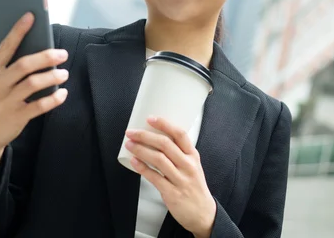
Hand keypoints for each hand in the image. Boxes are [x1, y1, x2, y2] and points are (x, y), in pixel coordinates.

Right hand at [0, 13, 69, 187]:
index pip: (5, 46)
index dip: (18, 30)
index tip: (31, 16)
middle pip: (23, 65)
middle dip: (45, 57)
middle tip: (63, 53)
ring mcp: (6, 101)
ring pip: (33, 85)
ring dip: (52, 77)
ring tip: (64, 73)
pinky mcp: (17, 117)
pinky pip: (39, 106)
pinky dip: (53, 99)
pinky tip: (63, 93)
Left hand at [125, 117, 215, 237]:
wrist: (203, 213)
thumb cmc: (194, 187)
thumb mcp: (193, 166)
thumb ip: (179, 153)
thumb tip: (156, 139)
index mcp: (193, 156)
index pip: (180, 134)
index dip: (164, 124)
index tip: (150, 118)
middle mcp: (188, 165)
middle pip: (165, 145)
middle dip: (145, 136)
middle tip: (132, 132)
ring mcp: (180, 180)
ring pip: (158, 159)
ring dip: (141, 150)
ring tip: (130, 145)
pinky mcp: (172, 193)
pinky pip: (154, 177)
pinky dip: (142, 168)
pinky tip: (134, 161)